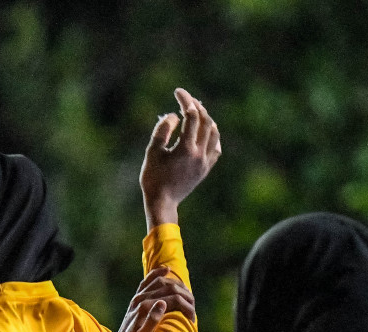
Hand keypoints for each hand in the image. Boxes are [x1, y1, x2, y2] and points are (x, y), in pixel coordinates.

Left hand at [118, 266, 196, 331]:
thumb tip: (162, 303)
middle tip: (193, 305)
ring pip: (161, 281)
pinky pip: (148, 279)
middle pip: (169, 288)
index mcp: (145, 307)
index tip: (192, 318)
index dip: (186, 307)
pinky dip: (158, 273)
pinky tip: (167, 270)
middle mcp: (141, 298)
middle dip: (185, 295)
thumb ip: (152, 321)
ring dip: (176, 284)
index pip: (174, 299)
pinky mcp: (137, 295)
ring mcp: (138, 295)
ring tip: (187, 293)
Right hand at [140, 87, 220, 229]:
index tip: (178, 92)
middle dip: (197, 106)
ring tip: (197, 112)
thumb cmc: (153, 178)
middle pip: (205, 121)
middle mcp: (200, 153)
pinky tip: (206, 132)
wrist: (162, 203)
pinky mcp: (205, 169)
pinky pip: (216, 148)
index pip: (191, 116)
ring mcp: (205, 162)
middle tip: (187, 99)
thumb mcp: (152, 152)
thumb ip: (162, 130)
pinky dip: (212, 136)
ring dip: (207, 119)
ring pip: (214, 133)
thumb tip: (174, 116)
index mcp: (186, 148)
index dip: (185, 100)